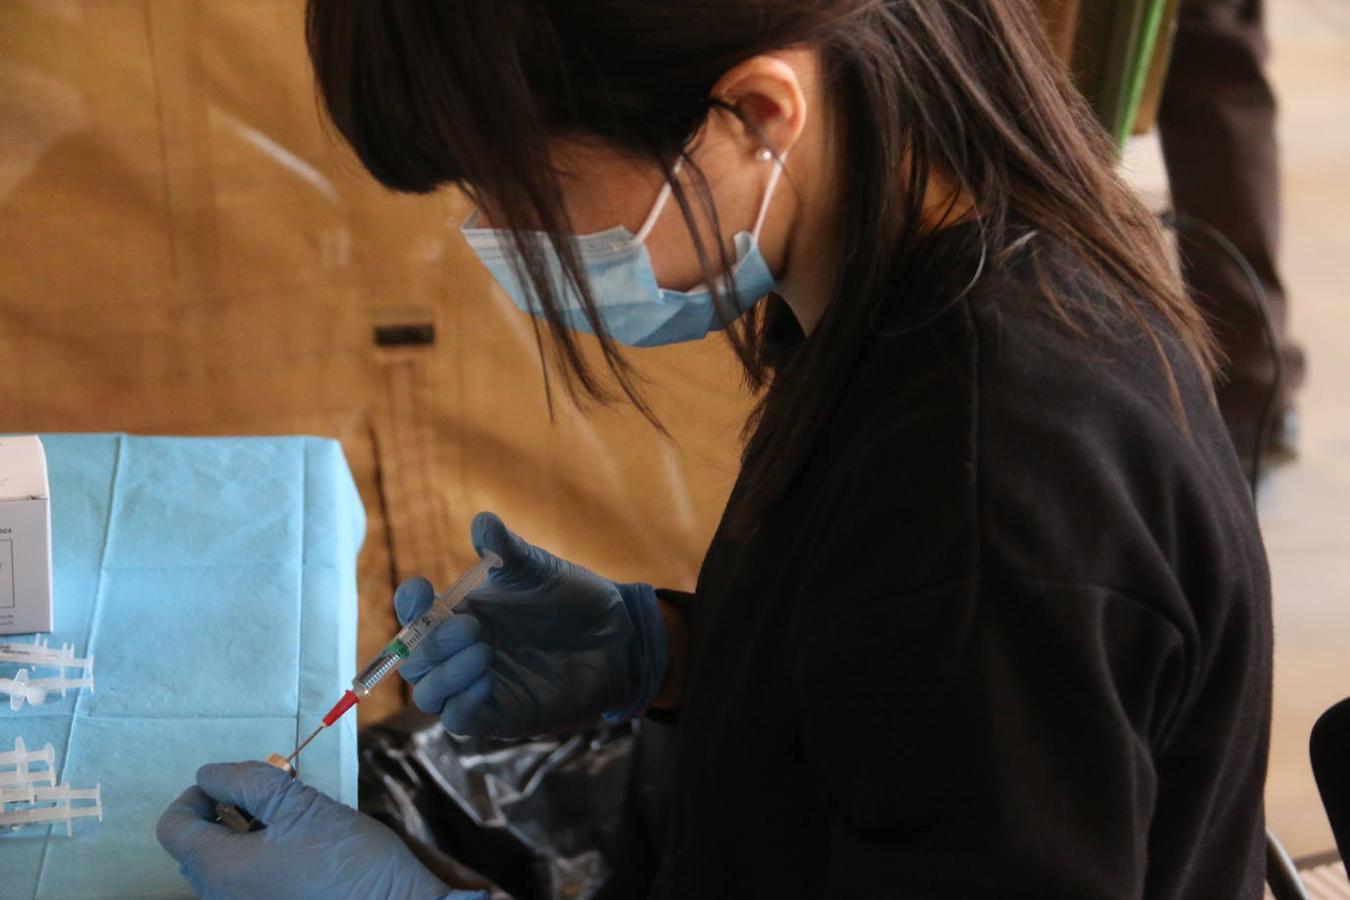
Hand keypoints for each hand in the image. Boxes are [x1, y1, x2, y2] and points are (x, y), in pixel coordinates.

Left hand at [156, 761, 484, 899]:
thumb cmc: (348, 860)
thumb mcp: (300, 805)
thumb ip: (248, 783)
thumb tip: (209, 774)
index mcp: (219, 869)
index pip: (173, 827)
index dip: (196, 794)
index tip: (235, 781)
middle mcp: (219, 897)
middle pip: (196, 847)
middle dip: (226, 811)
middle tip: (273, 797)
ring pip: (221, 866)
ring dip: (244, 835)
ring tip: (292, 822)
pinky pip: (243, 884)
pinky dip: (258, 859)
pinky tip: (300, 851)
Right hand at [395, 511, 667, 738]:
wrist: (617, 634)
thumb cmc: (571, 599)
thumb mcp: (537, 569)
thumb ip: (507, 548)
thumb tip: (483, 521)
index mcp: (460, 615)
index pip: (414, 618)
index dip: (409, 605)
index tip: (421, 588)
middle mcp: (461, 655)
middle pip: (414, 660)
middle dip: (431, 643)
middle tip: (471, 625)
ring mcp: (478, 688)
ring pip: (429, 695)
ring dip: (445, 674)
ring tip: (483, 650)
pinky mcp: (502, 717)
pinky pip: (460, 722)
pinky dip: (463, 704)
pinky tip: (486, 679)